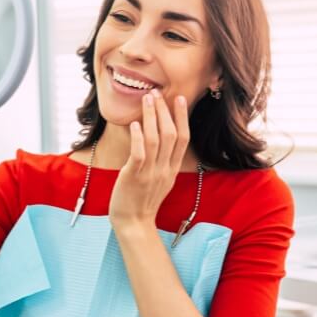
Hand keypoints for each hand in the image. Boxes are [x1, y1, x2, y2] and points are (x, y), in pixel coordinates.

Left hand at [109, 89, 189, 231]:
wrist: (133, 223)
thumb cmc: (142, 200)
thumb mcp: (160, 179)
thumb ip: (163, 161)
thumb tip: (161, 139)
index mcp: (173, 169)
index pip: (183, 138)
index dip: (182, 117)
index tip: (179, 99)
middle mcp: (165, 169)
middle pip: (171, 134)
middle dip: (165, 111)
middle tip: (158, 92)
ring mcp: (151, 173)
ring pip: (156, 140)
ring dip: (152, 117)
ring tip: (147, 99)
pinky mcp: (135, 176)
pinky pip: (140, 153)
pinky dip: (139, 137)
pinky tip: (136, 123)